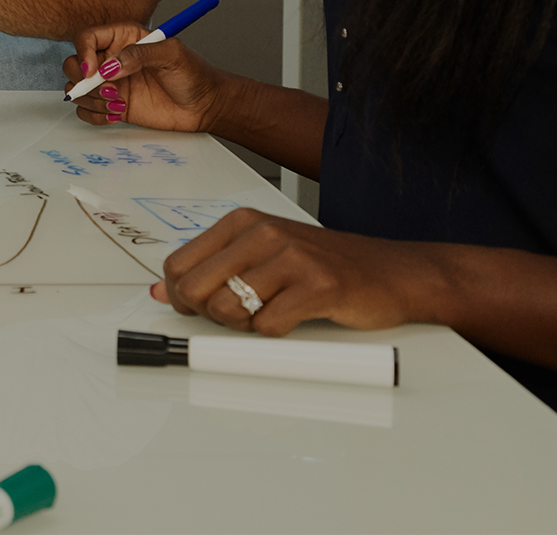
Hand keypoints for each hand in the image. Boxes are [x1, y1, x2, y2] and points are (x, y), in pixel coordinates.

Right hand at [66, 27, 222, 131]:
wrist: (204, 106)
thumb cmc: (194, 74)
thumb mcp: (172, 54)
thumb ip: (140, 54)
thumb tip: (111, 66)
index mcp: (123, 38)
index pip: (87, 38)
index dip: (83, 53)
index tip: (93, 71)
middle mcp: (112, 59)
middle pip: (73, 64)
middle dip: (85, 81)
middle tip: (110, 90)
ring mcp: (110, 83)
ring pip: (77, 90)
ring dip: (92, 100)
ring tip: (119, 104)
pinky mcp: (112, 104)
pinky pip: (85, 110)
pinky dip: (94, 115)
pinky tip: (116, 114)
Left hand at [152, 208, 438, 335]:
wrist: (395, 272)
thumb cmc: (328, 265)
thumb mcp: (263, 255)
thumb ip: (213, 269)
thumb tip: (161, 291)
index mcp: (243, 221)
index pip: (178, 265)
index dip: (182, 296)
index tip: (201, 305)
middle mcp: (263, 232)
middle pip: (196, 290)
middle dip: (209, 314)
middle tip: (240, 315)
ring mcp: (291, 257)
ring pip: (228, 310)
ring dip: (244, 327)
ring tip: (272, 313)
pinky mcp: (317, 286)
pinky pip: (267, 327)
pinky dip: (276, 334)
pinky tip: (296, 318)